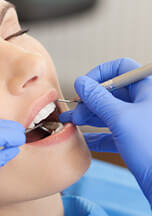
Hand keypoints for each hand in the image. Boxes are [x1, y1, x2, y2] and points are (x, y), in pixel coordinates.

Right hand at [59, 58, 151, 203]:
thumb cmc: (151, 147)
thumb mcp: (120, 118)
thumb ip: (97, 98)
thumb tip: (80, 82)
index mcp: (148, 89)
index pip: (121, 68)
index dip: (99, 74)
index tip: (83, 88)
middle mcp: (144, 103)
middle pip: (111, 91)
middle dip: (89, 100)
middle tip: (75, 113)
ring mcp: (139, 122)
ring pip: (109, 112)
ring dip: (89, 117)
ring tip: (72, 123)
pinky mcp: (135, 139)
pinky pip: (112, 132)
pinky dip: (96, 135)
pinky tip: (84, 141)